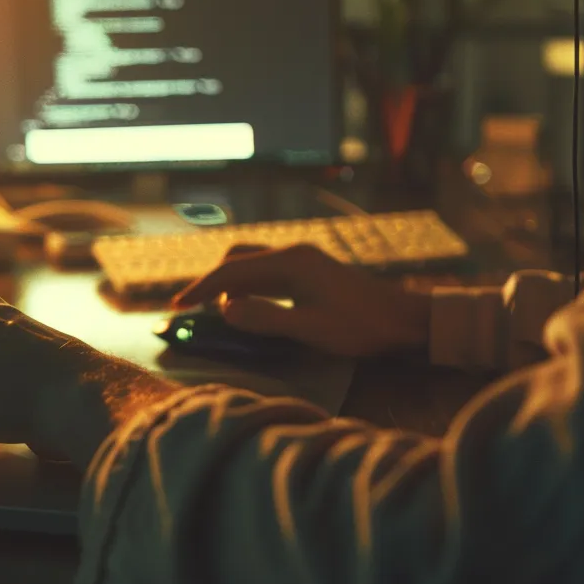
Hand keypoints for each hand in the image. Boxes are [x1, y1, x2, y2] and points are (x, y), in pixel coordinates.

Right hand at [172, 244, 430, 356]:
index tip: (177, 307)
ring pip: (253, 264)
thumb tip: (225, 310)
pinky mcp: (312, 272)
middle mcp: (293, 254)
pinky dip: (249, 287)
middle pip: (238, 258)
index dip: (200, 288)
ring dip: (231, 285)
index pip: (231, 271)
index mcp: (290, 263)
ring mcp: (304, 261)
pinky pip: (268, 273)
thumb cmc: (361, 327)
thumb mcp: (310, 329)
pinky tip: (249, 307)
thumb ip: (266, 318)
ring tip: (217, 313)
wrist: (406, 320)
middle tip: (192, 309)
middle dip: (212, 281)